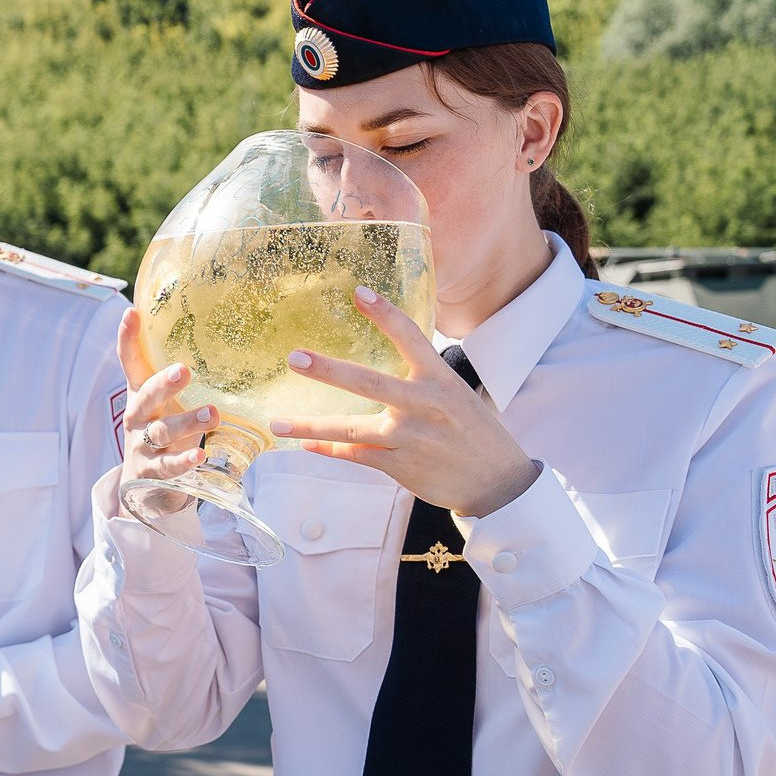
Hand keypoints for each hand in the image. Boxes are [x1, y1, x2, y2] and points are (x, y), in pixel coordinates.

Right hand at [115, 308, 212, 507]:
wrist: (142, 484)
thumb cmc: (161, 430)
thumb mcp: (165, 403)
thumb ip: (177, 378)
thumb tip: (216, 334)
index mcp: (141, 393)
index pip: (130, 362)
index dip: (127, 339)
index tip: (132, 314)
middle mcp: (137, 415)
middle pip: (146, 396)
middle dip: (163, 384)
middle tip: (184, 371)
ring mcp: (142, 444)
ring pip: (161, 431)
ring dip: (187, 422)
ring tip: (213, 414)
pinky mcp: (152, 471)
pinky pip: (168, 465)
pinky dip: (183, 461)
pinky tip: (200, 455)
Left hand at [271, 286, 537, 516]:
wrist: (498, 483)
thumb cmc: (474, 432)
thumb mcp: (456, 395)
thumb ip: (421, 378)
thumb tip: (386, 361)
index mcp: (440, 380)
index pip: (411, 338)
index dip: (385, 314)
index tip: (359, 292)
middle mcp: (423, 405)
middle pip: (368, 382)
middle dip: (328, 370)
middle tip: (294, 358)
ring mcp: (409, 438)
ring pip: (351, 429)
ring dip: (311, 427)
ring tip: (277, 423)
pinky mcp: (401, 466)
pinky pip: (357, 456)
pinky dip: (331, 450)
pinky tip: (308, 445)